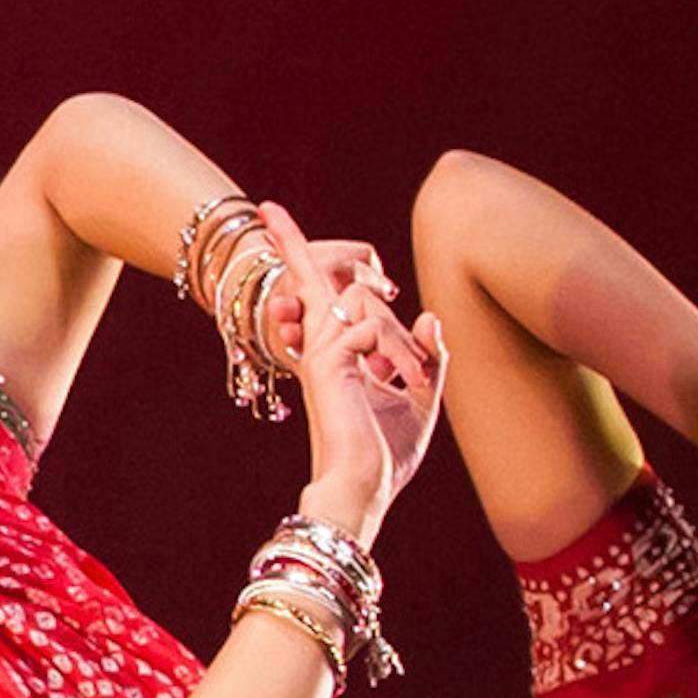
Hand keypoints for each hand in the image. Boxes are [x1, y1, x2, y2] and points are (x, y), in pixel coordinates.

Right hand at [262, 203, 444, 545]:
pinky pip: (367, 326)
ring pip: (360, 300)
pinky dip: (393, 349)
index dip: (292, 246)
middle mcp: (322, 346)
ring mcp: (321, 353)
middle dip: (296, 243)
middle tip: (335, 288)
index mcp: (337, 352)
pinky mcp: (326, 364)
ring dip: (400, 339)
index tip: (268, 209)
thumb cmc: (387, 455)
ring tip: (410, 379)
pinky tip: (395, 381)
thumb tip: (429, 317)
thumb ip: (428, 357)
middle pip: (314, 276)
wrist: (364, 489)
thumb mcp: (421, 399)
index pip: (319, 290)